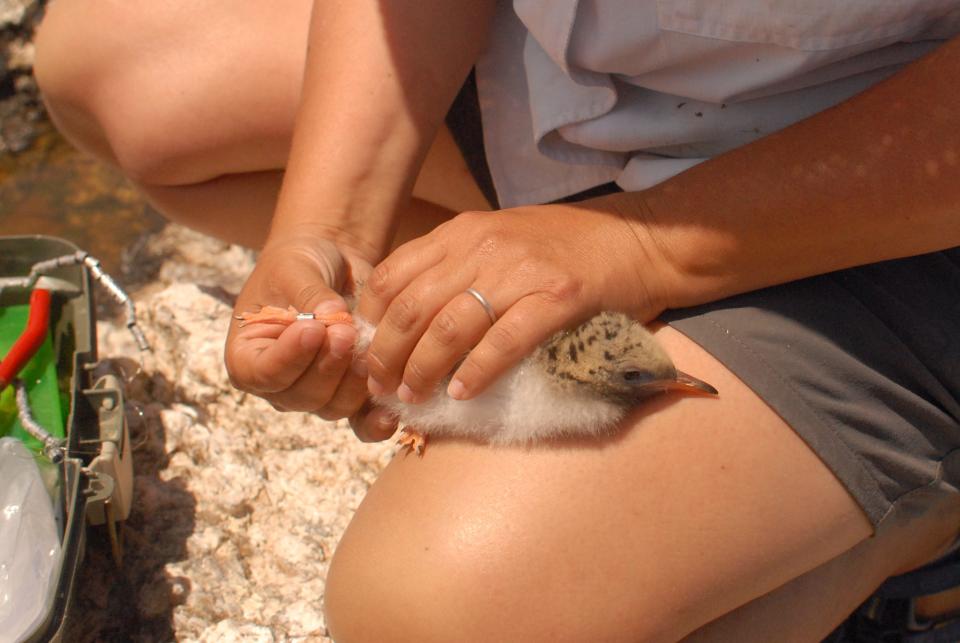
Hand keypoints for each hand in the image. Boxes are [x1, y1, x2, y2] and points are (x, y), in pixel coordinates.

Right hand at [226, 231, 376, 424]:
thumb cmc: (302, 262)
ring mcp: (315, 392)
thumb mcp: (296, 268)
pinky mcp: (349, 392)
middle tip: (346, 332)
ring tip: (366, 345)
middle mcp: (279, 383)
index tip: (312, 330)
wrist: (334, 261)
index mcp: (248, 356)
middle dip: (327, 366)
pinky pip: (360, 419)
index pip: (262, 373)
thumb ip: (310, 295)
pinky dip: (375, 419)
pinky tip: (391, 414)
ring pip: (333, 405)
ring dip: (352, 380)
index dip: (289, 358)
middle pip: (301, 396)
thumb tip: (331, 316)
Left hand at [356, 202, 670, 402]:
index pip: (394, 275)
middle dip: (388, 354)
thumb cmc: (566, 246)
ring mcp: (522, 271)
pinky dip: (478, 372)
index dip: (373, 321)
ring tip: (414, 397)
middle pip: (413, 306)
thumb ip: (457, 266)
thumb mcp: (501, 239)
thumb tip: (409, 315)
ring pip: (451, 326)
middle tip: (382, 387)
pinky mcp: (559, 297)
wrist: (640, 238)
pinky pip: (505, 340)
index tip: (368, 355)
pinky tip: (463, 394)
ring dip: (425, 369)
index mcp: (464, 232)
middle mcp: (485, 246)